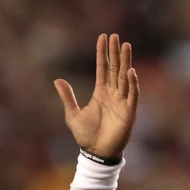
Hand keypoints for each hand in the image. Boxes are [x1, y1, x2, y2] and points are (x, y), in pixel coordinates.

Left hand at [54, 33, 138, 159]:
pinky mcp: (129, 111)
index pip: (103, 68)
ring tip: (125, 45)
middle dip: (115, 53)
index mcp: (101, 93)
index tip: (103, 38)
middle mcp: (113, 94)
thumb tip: (57, 80)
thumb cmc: (86, 136)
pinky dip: (132, 83)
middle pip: (115, 69)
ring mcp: (122, 101)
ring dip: (125, 62)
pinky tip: (130, 71)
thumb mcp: (72, 114)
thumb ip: (67, 97)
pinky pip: (132, 94)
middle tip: (115, 36)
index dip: (103, 53)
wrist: (96, 153)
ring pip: (125, 77)